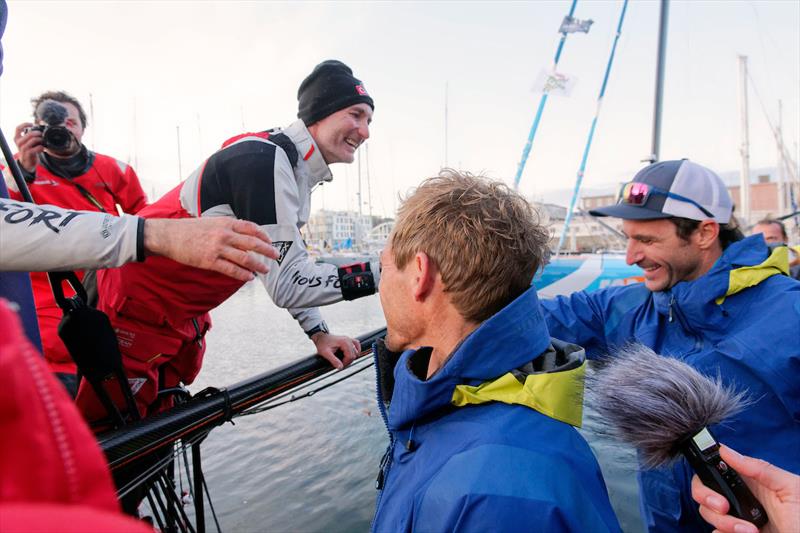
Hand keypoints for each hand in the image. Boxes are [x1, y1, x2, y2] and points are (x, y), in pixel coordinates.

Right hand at [14, 122, 43, 171]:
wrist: (27, 163)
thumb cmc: (29, 150)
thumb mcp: (28, 142)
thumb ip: (31, 136)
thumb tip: (41, 127)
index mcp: (17, 138)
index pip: (18, 128)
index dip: (25, 124)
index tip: (32, 124)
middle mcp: (18, 142)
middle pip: (27, 134)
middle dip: (36, 133)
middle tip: (41, 134)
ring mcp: (22, 149)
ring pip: (30, 142)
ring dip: (39, 140)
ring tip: (43, 140)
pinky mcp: (27, 155)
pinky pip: (33, 150)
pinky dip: (40, 148)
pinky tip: (42, 148)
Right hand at [143, 217, 278, 280]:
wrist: (168, 235)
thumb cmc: (189, 229)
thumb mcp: (211, 222)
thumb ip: (226, 228)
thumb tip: (242, 235)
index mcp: (225, 223)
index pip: (251, 228)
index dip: (263, 235)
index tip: (270, 241)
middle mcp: (224, 234)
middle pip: (252, 243)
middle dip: (267, 250)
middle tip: (276, 256)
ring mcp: (217, 248)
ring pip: (244, 258)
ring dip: (258, 265)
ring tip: (265, 270)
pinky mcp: (209, 261)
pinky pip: (231, 269)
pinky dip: (243, 274)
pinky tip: (250, 277)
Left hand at [311, 332, 360, 369]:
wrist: (320, 337)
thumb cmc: (322, 343)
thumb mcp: (326, 353)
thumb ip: (333, 360)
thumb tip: (340, 368)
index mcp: (344, 342)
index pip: (350, 356)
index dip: (345, 363)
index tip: (339, 365)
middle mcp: (348, 340)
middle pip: (354, 354)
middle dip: (348, 361)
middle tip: (340, 364)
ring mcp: (349, 339)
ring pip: (357, 351)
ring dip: (352, 357)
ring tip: (344, 360)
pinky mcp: (349, 340)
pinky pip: (357, 345)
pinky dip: (355, 351)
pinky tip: (350, 355)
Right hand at [691, 445, 799, 532]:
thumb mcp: (791, 489)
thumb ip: (760, 469)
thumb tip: (726, 451)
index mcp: (751, 479)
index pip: (716, 465)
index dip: (706, 468)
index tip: (711, 478)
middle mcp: (740, 496)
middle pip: (703, 488)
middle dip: (706, 497)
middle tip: (723, 506)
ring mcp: (737, 516)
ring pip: (707, 512)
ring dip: (723, 522)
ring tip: (748, 531)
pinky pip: (716, 532)